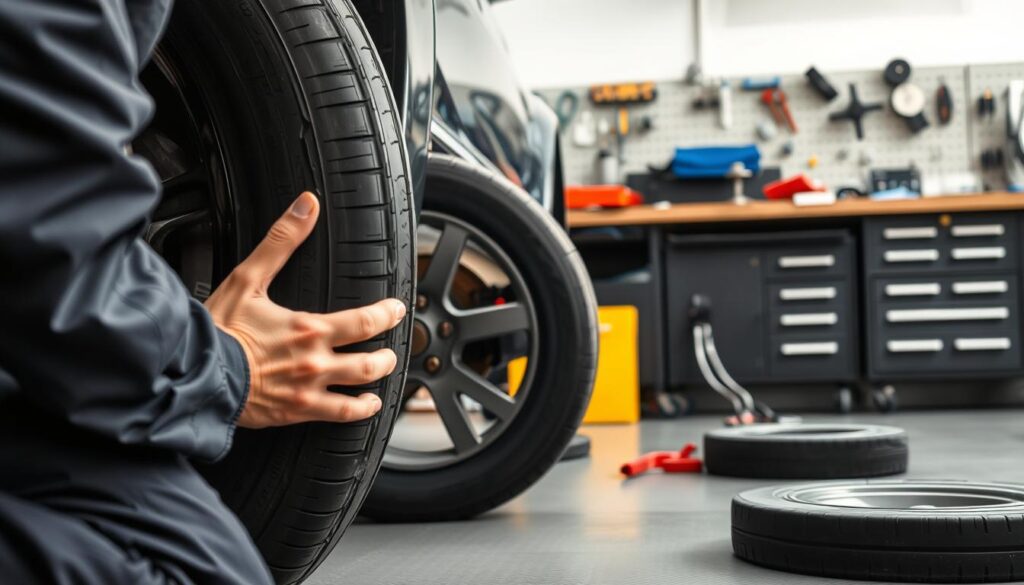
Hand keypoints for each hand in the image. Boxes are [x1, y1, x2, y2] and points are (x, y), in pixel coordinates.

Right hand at [205, 192, 405, 428]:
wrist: (195, 375)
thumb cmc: (218, 330)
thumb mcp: (248, 278)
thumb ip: (281, 241)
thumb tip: (306, 206)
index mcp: (309, 328)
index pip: (366, 321)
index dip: (388, 314)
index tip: (396, 310)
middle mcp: (315, 360)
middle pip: (371, 359)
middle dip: (387, 352)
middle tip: (390, 346)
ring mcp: (309, 390)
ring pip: (361, 387)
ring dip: (378, 378)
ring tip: (382, 370)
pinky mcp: (298, 412)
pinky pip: (340, 416)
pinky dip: (360, 411)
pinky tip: (366, 406)